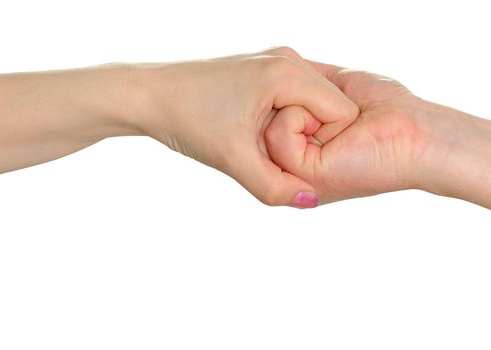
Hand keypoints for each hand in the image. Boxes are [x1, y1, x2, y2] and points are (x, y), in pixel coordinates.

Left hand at [131, 48, 358, 207]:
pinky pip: (296, 100)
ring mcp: (276, 60)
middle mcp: (287, 58)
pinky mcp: (265, 69)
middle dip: (308, 137)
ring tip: (257, 139)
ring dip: (295, 131)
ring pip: (312, 106)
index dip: (321, 144)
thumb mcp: (232, 159)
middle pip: (330, 108)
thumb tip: (311, 200)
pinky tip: (254, 130)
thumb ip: (274, 186)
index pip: (342, 113)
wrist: (148, 95)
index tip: (284, 154)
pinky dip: (285, 121)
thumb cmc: (187, 119)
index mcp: (286, 71)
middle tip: (267, 149)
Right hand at [264, 61, 462, 203]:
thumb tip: (272, 72)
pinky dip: (304, 119)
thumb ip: (302, 81)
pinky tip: (337, 131)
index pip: (267, 109)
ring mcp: (296, 173)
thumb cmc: (387, 108)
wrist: (416, 132)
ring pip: (264, 127)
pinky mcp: (303, 175)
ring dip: (304, 109)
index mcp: (301, 145)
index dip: (287, 91)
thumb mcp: (336, 84)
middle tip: (341, 113)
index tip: (325, 98)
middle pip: (262, 117)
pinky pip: (277, 135)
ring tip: (342, 125)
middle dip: (295, 98)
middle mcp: (293, 163)